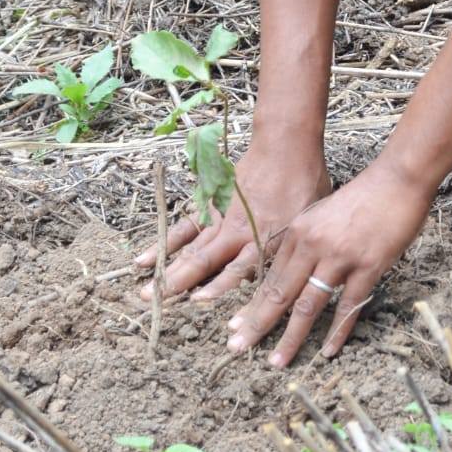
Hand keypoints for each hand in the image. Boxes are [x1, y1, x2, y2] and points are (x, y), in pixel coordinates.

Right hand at [136, 140, 331, 300]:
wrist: (285, 146)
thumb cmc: (304, 185)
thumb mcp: (307, 222)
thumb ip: (287, 251)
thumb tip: (270, 280)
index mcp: (265, 238)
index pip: (239, 269)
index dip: (219, 287)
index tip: (198, 303)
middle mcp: (238, 232)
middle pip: (206, 262)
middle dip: (182, 285)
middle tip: (158, 305)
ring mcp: (222, 219)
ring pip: (193, 248)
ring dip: (169, 270)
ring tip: (144, 292)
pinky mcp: (211, 205)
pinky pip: (186, 228)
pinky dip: (166, 244)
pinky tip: (144, 259)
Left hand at [225, 159, 433, 367]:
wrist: (398, 179)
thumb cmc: (363, 196)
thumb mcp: (323, 214)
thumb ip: (307, 241)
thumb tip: (292, 273)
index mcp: (299, 231)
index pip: (270, 277)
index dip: (252, 304)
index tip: (235, 326)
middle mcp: (313, 245)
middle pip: (280, 294)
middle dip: (257, 325)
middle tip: (237, 349)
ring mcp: (340, 257)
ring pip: (308, 306)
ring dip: (291, 338)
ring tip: (277, 362)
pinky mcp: (367, 266)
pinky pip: (348, 306)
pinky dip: (337, 332)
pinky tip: (328, 351)